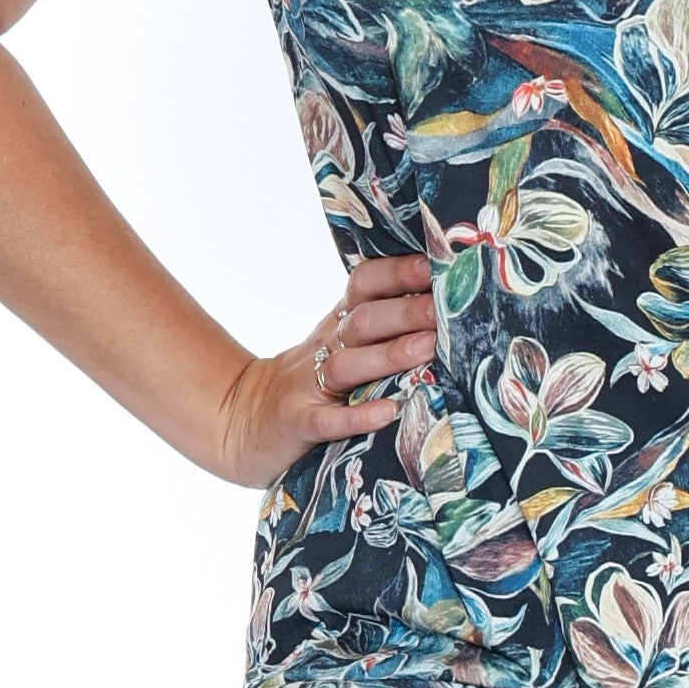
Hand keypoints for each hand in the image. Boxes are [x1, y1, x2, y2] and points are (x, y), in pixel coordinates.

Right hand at [212, 253, 439, 488]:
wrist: (240, 419)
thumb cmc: (311, 380)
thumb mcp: (337, 344)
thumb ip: (381, 324)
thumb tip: (448, 303)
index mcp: (337, 323)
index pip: (364, 284)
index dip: (397, 272)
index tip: (434, 263)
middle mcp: (324, 347)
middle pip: (363, 320)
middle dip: (405, 311)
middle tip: (444, 308)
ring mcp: (307, 385)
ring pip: (347, 365)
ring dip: (388, 354)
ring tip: (427, 349)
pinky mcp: (297, 424)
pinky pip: (327, 420)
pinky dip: (357, 416)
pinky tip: (388, 412)